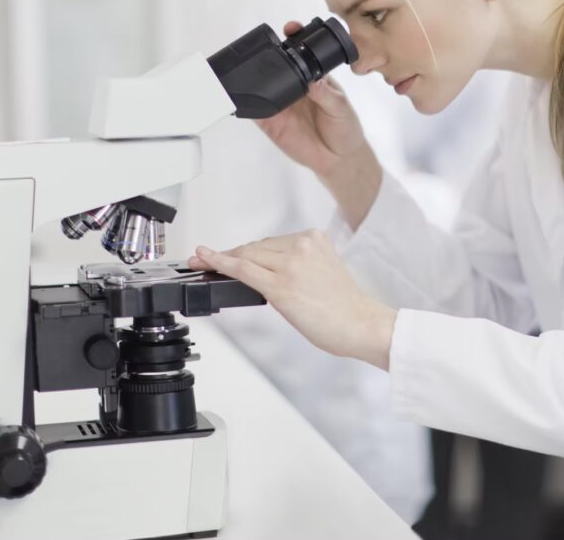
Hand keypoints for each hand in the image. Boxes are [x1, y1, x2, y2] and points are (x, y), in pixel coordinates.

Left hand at [189, 230, 396, 369]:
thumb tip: (261, 267)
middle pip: (255, 247)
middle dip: (230, 255)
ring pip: (247, 256)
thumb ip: (296, 263)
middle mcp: (302, 245)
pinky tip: (205, 261)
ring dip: (223, 261)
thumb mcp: (322, 271)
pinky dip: (220, 263)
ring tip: (203, 264)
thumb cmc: (343, 306)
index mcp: (314, 238)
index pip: (269, 242)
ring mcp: (291, 264)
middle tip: (205, 259)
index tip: (223, 251)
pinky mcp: (281, 285)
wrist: (360, 324)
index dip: (242, 249)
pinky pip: (243, 269)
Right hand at [257, 21, 382, 228]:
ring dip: (254, 75)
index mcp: (314, 77)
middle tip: (265, 44)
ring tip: (247, 64)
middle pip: (278, 64)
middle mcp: (295, 86)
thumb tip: (312, 81)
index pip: (302, 53)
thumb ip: (326, 94)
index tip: (291, 28)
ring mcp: (281, 103)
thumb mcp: (340, 107)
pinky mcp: (270, 122)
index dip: (295, 38)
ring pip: (262, 85)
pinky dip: (245, 103)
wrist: (337, 160)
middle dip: (270, 52)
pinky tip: (239, 95)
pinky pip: (254, 110)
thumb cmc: (345, 128)